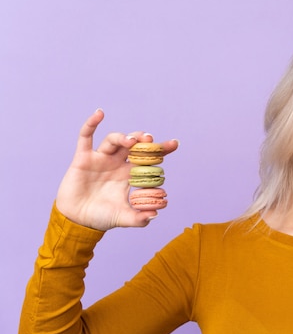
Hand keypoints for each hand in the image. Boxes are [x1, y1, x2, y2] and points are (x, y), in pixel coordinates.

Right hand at [55, 109, 178, 230]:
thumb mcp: (123, 218)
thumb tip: (155, 214)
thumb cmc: (102, 217)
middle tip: (151, 140)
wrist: (77, 220)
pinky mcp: (83, 158)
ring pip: (114, 140)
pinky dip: (91, 124)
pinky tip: (99, 113)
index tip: (174, 144)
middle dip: (143, 141)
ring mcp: (101, 158)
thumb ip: (139, 218)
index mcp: (131, 174)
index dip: (162, 150)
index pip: (150, 159)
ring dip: (123, 137)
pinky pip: (86, 136)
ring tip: (131, 141)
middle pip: (134, 145)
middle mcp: (118, 163)